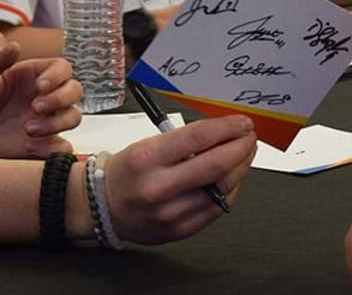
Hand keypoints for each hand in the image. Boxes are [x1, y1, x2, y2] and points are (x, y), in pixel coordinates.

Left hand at [0, 43, 81, 158]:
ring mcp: (48, 120)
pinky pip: (62, 147)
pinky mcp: (43, 144)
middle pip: (75, 91)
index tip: (40, 86)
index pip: (62, 68)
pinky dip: (53, 148)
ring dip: (57, 123)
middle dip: (60, 99)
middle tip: (35, 107)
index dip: (57, 76)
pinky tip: (30, 147)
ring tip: (28, 129)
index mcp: (35, 75)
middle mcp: (47, 96)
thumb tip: (13, 45)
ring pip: (73, 117)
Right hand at [103, 116, 256, 245]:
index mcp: (146, 158)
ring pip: (221, 189)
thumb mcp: (146, 145)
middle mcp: (158, 187)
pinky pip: (215, 209)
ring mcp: (170, 212)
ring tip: (243, 155)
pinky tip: (231, 179)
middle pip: (216, 165)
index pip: (198, 137)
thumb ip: (184, 141)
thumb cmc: (126, 172)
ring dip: (240, 168)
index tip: (241, 123)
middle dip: (240, 148)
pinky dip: (229, 191)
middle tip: (249, 137)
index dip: (227, 128)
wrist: (103, 207)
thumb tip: (222, 133)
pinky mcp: (180, 230)